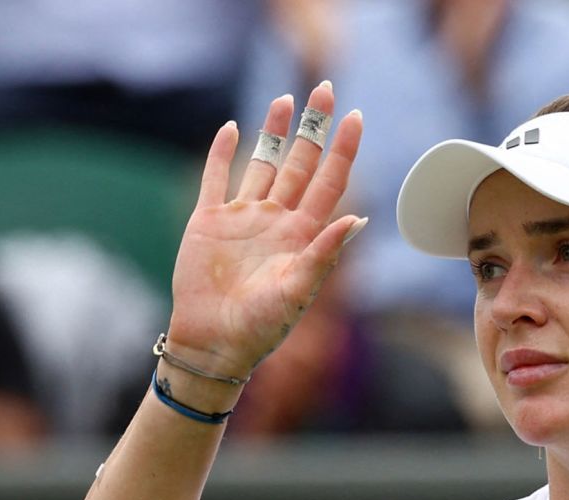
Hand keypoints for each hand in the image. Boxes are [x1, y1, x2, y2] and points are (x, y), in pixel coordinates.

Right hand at [164, 82, 363, 378]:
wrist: (214, 343)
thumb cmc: (262, 327)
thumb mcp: (299, 290)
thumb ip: (325, 252)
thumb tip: (359, 217)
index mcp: (303, 234)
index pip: (329, 181)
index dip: (343, 150)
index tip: (356, 117)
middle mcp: (277, 220)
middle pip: (300, 162)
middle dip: (312, 127)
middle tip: (324, 87)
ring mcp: (243, 218)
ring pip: (263, 163)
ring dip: (273, 131)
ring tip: (285, 99)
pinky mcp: (209, 221)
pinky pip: (217, 179)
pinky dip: (221, 153)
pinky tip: (231, 127)